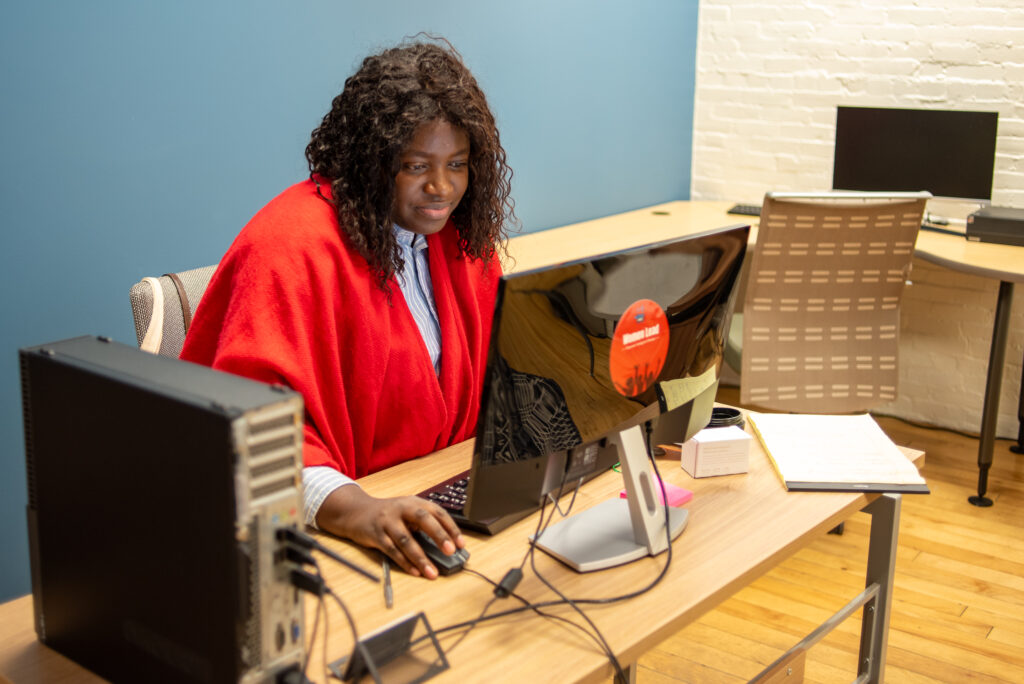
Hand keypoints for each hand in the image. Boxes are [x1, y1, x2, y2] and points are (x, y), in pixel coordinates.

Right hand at [315, 485, 465, 578]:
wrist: (355, 511)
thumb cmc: (388, 514)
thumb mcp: (407, 512)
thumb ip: (424, 524)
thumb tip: (446, 546)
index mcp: (414, 502)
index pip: (437, 512)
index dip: (451, 528)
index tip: (461, 544)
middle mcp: (401, 508)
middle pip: (423, 520)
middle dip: (438, 535)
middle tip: (450, 551)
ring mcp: (387, 521)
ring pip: (406, 540)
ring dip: (420, 558)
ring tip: (432, 572)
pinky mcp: (375, 534)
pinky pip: (391, 550)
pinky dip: (404, 562)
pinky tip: (414, 571)